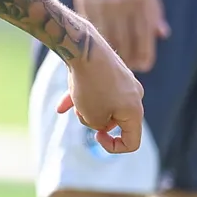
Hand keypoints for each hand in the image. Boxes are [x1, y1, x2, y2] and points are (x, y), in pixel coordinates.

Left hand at [53, 30, 144, 154]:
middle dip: (94, 121)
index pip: (132, 142)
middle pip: (115, 121)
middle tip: (81, 112)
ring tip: (74, 99)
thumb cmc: (90, 87)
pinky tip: (61, 105)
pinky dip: (82, 98)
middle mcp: (134, 96)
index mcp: (135, 111)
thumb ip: (99, 125)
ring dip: (86, 108)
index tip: (96, 137)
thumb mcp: (92, 117)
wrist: (84, 49)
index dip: (113, 147)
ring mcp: (124, 83)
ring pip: (104, 105)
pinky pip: (98, 91)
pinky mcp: (111, 72)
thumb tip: (101, 119)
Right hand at [73, 0, 167, 71]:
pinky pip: (94, 30)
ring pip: (108, 41)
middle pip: (126, 45)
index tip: (144, 65)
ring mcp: (103, 5)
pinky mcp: (86, 4)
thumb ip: (154, 11)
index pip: (145, 40)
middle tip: (129, 67)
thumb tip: (162, 34)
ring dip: (112, 55)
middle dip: (129, 61)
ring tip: (115, 61)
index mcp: (143, 1)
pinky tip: (101, 46)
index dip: (145, 58)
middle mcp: (124, 5)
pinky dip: (99, 41)